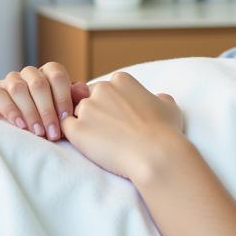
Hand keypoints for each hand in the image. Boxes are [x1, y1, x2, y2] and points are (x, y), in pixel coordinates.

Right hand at [0, 62, 90, 140]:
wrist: (16, 134)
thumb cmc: (45, 121)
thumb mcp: (62, 112)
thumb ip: (73, 99)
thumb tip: (83, 90)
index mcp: (47, 74)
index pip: (57, 75)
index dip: (63, 96)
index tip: (67, 119)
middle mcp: (29, 74)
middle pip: (39, 84)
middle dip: (48, 110)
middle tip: (53, 133)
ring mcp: (10, 81)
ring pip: (20, 89)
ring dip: (31, 113)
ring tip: (38, 132)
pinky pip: (2, 96)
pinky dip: (13, 112)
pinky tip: (21, 126)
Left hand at [60, 71, 185, 182]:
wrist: (156, 155)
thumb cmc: (165, 131)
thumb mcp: (169, 106)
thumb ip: (158, 98)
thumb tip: (157, 99)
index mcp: (121, 80)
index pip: (106, 89)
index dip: (112, 105)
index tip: (121, 119)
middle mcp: (102, 89)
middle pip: (89, 98)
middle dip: (96, 114)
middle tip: (110, 132)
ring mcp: (87, 109)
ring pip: (76, 113)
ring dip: (86, 125)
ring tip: (102, 142)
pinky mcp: (76, 129)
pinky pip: (66, 128)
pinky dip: (74, 136)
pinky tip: (90, 145)